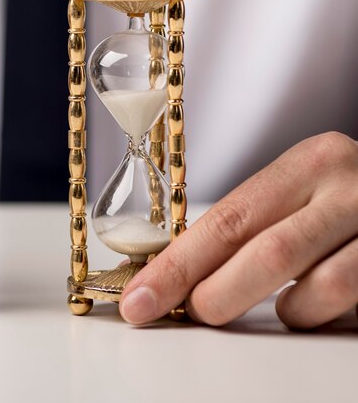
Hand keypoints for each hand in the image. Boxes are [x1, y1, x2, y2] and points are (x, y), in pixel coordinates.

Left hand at [119, 132, 357, 328]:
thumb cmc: (346, 204)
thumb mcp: (299, 194)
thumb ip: (249, 226)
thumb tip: (172, 274)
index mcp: (310, 162)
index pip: (227, 218)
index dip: (177, 264)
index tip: (140, 298)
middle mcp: (351, 185)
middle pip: (263, 251)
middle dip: (211, 293)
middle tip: (185, 314)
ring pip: (314, 289)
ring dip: (279, 311)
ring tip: (275, 307)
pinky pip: (350, 305)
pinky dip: (320, 316)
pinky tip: (316, 303)